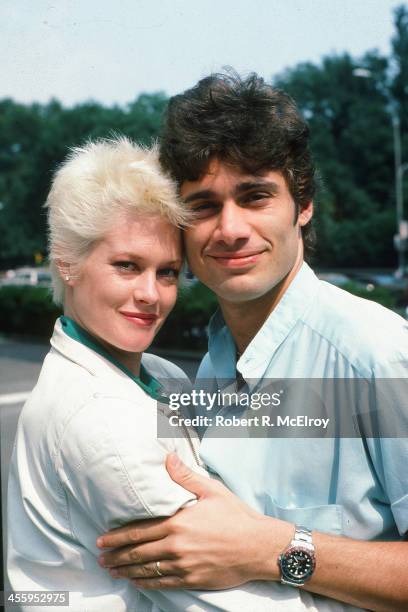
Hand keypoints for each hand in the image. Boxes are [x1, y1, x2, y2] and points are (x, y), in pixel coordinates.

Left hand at [97, 453, 290, 588]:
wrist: (258, 547)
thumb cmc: (236, 516)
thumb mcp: (211, 491)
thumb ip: (185, 477)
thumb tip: (168, 458)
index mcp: (178, 523)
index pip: (139, 531)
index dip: (117, 537)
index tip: (102, 540)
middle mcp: (176, 546)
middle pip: (138, 553)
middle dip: (116, 556)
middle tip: (101, 557)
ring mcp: (183, 566)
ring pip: (147, 570)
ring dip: (126, 571)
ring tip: (113, 571)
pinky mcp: (192, 580)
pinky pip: (163, 583)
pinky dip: (146, 583)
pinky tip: (137, 582)